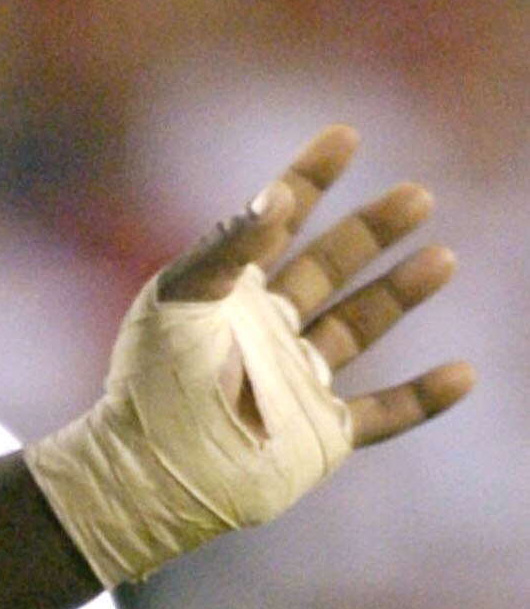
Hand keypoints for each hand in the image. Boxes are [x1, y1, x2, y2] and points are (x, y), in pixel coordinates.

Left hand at [28, 126, 473, 585]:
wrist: (146, 473)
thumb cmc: (149, 384)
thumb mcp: (177, 300)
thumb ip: (225, 246)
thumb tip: (273, 194)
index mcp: (230, 296)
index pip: (276, 225)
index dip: (309, 180)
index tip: (345, 135)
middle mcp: (267, 333)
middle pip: (330, 268)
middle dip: (372, 231)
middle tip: (417, 196)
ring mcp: (295, 382)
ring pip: (359, 327)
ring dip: (399, 293)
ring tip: (441, 257)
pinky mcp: (317, 435)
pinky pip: (381, 415)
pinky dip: (421, 399)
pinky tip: (461, 374)